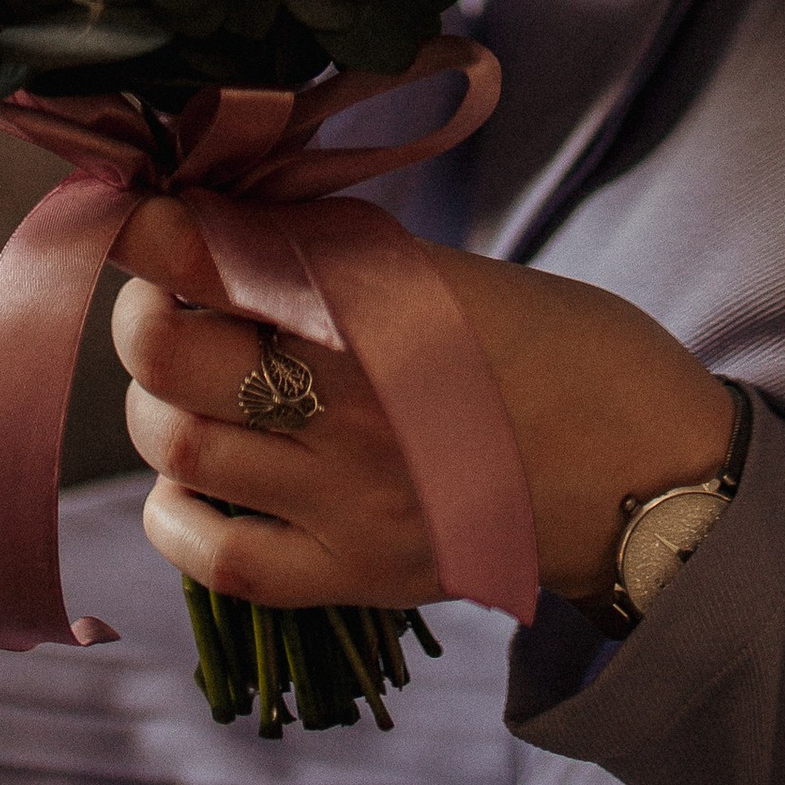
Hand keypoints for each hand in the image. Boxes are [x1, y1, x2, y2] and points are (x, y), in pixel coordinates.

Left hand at [110, 197, 737, 609]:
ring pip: (176, 446)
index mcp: (379, 308)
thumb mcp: (453, 273)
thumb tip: (222, 219)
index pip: (213, 255)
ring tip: (197, 383)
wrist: (649, 476)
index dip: (148, 227)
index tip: (135, 207)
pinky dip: (175, 514)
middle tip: (170, 295)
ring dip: (158, 403)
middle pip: (168, 354)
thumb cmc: (561, 349)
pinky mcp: (352, 577)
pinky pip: (215, 558)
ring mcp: (344, 499)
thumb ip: (337, 255)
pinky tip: (194, 480)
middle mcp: (348, 402)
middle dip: (143, 312)